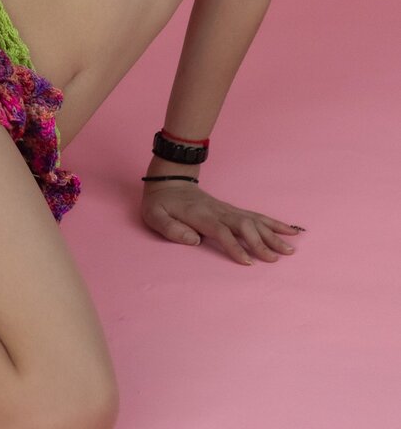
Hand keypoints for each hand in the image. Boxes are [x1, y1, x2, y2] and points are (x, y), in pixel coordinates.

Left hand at [140, 180, 303, 264]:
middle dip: (262, 242)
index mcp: (200, 215)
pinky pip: (255, 215)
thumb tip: (193, 240)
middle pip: (244, 225)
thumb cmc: (160, 203)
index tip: (248, 262)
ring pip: (254, 220)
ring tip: (291, 247)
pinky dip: (273, 222)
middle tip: (277, 259)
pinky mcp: (232, 209)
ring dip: (272, 233)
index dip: (234, 246)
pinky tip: (288, 229)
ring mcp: (227, 209)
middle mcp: (218, 211)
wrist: (168, 181)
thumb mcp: (154, 215)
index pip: (221, 231)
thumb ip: (171, 229)